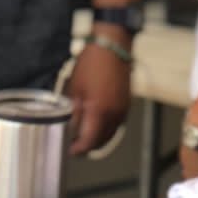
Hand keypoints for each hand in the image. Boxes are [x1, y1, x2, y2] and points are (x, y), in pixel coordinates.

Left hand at [65, 39, 131, 154]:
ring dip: (98, 139)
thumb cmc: (91, 63)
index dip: (78, 150)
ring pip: (110, 135)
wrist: (112, 47)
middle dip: (88, 147)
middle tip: (75, 145)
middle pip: (101, 142)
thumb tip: (71, 128)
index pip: (89, 142)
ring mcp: (123, 111)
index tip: (71, 151)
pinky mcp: (127, 105)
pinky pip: (117, 125)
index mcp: (99, 111)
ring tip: (84, 136)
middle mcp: (114, 115)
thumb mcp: (75, 89)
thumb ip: (74, 113)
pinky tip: (97, 125)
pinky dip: (107, 130)